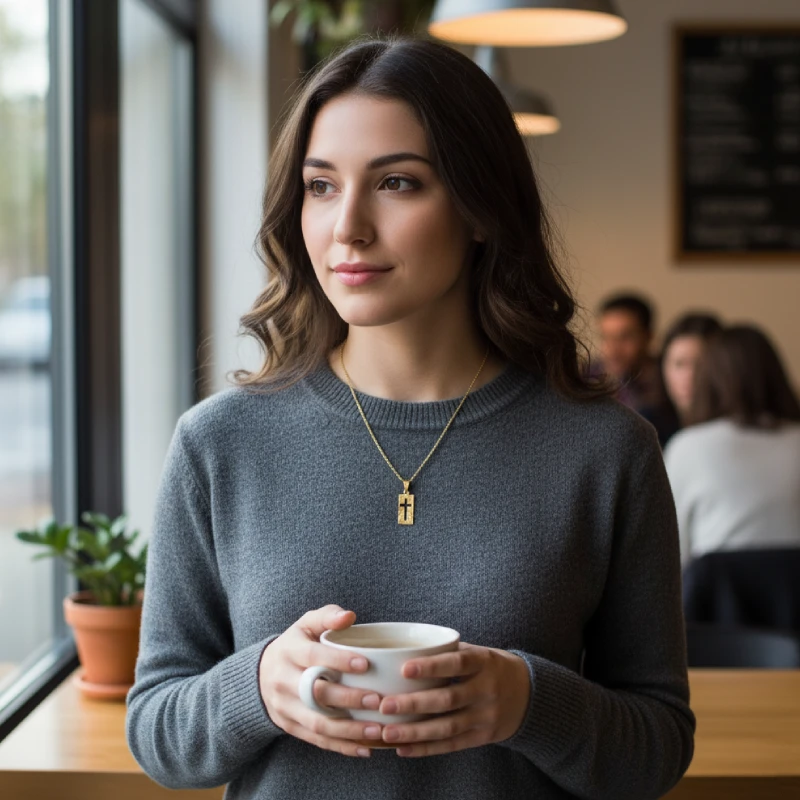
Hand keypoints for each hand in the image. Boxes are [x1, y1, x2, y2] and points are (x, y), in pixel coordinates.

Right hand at [258, 605, 383, 757]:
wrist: (262, 674)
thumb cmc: (297, 644)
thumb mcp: (306, 624)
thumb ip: (327, 616)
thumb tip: (349, 616)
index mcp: (288, 651)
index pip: (312, 656)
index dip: (337, 660)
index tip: (365, 664)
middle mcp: (283, 680)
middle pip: (315, 693)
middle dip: (348, 699)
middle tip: (377, 700)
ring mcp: (285, 707)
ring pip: (317, 723)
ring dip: (349, 730)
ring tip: (377, 730)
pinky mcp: (290, 727)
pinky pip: (317, 740)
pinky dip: (342, 746)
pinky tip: (366, 748)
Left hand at [377, 643, 530, 756]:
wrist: (529, 694)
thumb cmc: (490, 667)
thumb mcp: (477, 652)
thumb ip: (447, 653)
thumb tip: (402, 651)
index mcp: (483, 662)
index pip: (456, 663)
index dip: (431, 666)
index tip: (404, 669)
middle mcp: (486, 689)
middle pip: (448, 699)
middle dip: (414, 704)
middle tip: (385, 705)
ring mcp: (486, 716)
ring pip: (448, 727)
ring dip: (415, 732)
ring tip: (388, 732)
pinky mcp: (483, 737)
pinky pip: (452, 745)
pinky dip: (426, 749)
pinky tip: (403, 748)